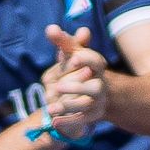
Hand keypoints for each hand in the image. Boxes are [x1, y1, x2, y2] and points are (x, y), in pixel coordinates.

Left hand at [40, 26, 108, 140]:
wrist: (98, 93)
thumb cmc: (81, 68)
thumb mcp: (74, 53)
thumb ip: (63, 41)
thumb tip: (50, 29)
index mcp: (97, 66)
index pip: (96, 62)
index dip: (86, 59)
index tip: (75, 58)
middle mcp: (100, 84)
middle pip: (94, 87)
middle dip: (77, 87)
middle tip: (58, 86)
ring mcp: (97, 101)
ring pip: (86, 105)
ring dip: (69, 105)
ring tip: (51, 107)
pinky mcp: (92, 116)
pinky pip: (81, 120)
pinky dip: (68, 121)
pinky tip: (54, 121)